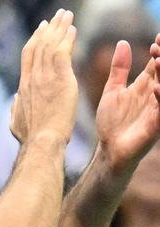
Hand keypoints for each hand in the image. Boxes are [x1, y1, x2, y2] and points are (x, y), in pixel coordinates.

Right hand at [10, 9, 77, 143]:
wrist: (42, 142)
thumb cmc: (30, 138)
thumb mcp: (16, 123)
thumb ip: (15, 108)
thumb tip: (15, 99)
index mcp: (23, 87)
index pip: (28, 56)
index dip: (35, 40)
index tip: (41, 29)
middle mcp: (33, 78)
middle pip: (39, 46)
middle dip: (48, 29)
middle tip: (56, 16)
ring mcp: (46, 78)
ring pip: (51, 46)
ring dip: (59, 28)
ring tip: (67, 16)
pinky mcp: (61, 81)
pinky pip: (63, 53)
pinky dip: (67, 39)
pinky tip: (72, 29)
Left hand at [95, 36, 159, 171]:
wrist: (109, 149)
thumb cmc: (112, 122)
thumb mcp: (112, 91)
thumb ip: (119, 69)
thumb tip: (122, 42)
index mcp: (145, 86)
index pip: (156, 63)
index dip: (159, 51)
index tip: (156, 38)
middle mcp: (154, 94)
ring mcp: (157, 109)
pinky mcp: (156, 124)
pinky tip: (157, 88)